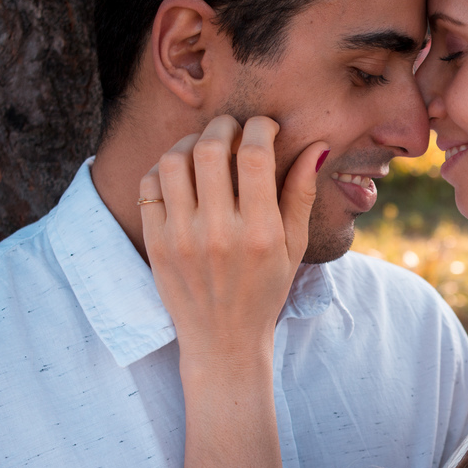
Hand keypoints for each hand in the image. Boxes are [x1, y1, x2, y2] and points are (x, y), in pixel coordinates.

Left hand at [139, 115, 328, 375]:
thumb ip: (301, 194)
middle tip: (232, 129)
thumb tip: (317, 146)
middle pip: (210, 149)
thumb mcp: (294, 247)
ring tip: (204, 147)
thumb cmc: (266, 291)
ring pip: (174, 161)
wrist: (223, 340)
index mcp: (260, 233)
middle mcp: (219, 232)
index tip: (264, 126)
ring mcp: (182, 237)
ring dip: (190, 142)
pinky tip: (183, 174)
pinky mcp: (156, 242)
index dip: (259, 128)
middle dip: (223, 127)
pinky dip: (165, 168)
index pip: (254, 156)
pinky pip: (150, 185)